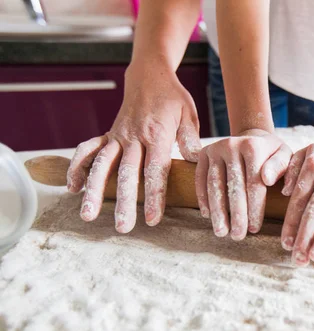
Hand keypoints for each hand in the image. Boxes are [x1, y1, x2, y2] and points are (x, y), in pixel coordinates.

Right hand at [66, 62, 201, 232]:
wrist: (149, 76)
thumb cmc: (174, 99)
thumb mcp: (189, 115)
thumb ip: (190, 139)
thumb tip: (196, 161)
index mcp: (157, 134)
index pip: (155, 170)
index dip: (154, 196)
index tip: (152, 220)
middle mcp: (134, 136)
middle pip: (127, 173)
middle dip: (124, 202)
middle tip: (122, 227)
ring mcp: (117, 135)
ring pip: (102, 165)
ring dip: (94, 190)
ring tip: (88, 215)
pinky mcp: (108, 135)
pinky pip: (88, 149)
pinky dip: (77, 166)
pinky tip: (72, 188)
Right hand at [195, 130, 292, 239]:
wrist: (252, 137)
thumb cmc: (271, 154)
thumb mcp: (284, 156)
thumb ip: (281, 167)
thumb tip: (268, 179)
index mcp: (253, 146)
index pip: (254, 184)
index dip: (254, 209)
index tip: (255, 229)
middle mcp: (232, 145)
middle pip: (233, 186)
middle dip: (236, 214)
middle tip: (237, 236)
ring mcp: (215, 149)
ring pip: (215, 185)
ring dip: (217, 211)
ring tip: (221, 232)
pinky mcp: (203, 154)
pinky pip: (201, 179)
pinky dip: (203, 198)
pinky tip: (208, 216)